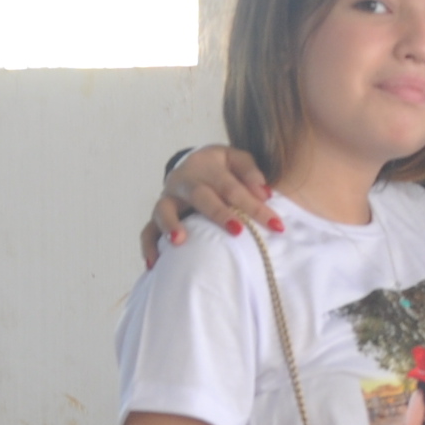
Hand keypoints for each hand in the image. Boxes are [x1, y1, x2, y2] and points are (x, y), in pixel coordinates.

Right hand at [140, 146, 279, 267]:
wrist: (193, 163)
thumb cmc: (222, 168)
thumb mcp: (237, 159)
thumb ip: (250, 172)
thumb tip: (264, 193)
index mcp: (207, 166)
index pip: (233, 187)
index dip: (255, 206)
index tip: (276, 225)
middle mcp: (184, 181)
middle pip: (200, 196)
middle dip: (219, 213)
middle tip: (238, 230)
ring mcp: (168, 198)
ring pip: (163, 209)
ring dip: (170, 224)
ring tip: (179, 241)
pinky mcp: (157, 216)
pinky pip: (148, 230)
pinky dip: (149, 246)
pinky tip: (154, 264)